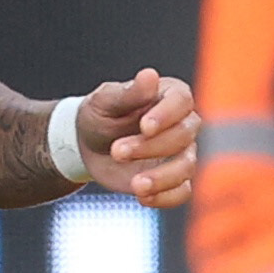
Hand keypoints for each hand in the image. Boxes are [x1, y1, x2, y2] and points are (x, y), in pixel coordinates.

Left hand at [74, 68, 199, 207]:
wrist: (87, 144)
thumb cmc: (98, 115)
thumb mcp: (104, 101)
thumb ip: (128, 92)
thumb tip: (150, 75)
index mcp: (168, 95)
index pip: (182, 101)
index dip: (166, 115)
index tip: (144, 126)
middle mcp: (181, 123)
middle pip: (184, 135)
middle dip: (150, 146)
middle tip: (117, 151)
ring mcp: (181, 152)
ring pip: (187, 166)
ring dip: (162, 177)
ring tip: (135, 185)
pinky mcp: (174, 179)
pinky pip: (182, 192)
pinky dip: (165, 197)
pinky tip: (142, 197)